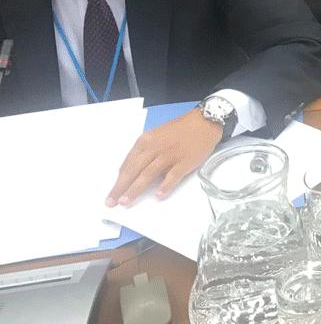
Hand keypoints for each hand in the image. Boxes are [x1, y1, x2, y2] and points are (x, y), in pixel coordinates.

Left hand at [107, 108, 221, 205]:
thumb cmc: (180, 130)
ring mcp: (170, 154)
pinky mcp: (185, 161)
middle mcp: (155, 147)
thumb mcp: (157, 135)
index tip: (111, 193)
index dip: (118, 179)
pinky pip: (173, 175)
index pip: (128, 163)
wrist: (206, 121)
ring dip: (136, 189)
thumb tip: (132, 172)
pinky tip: (158, 196)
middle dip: (121, 187)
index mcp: (146, 140)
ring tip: (126, 202)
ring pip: (148, 174)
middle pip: (134, 170)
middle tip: (111, 203)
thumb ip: (145, 152)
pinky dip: (165, 186)